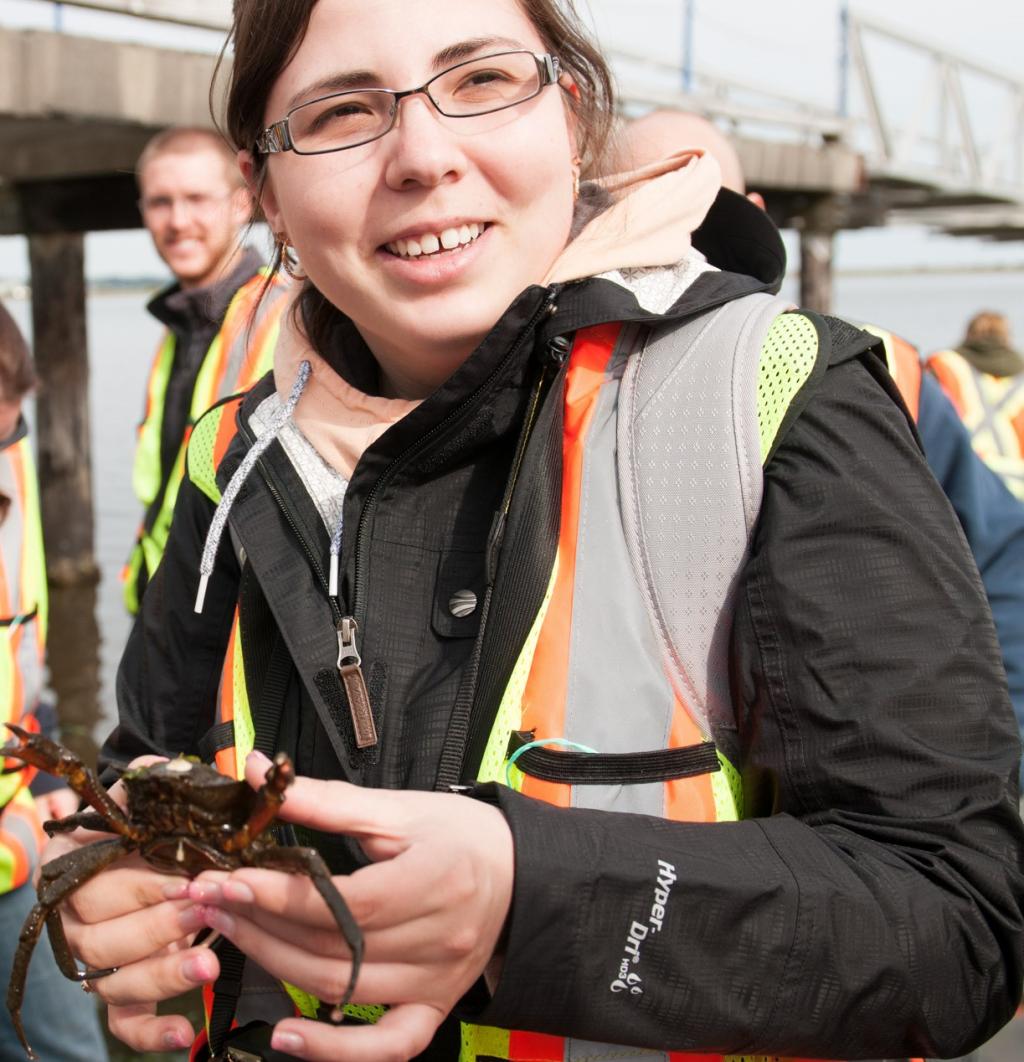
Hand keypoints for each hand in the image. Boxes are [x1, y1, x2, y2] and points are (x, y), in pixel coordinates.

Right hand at [41, 758, 217, 1053]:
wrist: (163, 849)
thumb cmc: (158, 824)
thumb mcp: (154, 796)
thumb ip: (159, 781)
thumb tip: (168, 770)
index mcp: (73, 866)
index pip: (92, 886)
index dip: (140, 886)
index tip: (189, 879)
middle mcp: (73, 919)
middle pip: (98, 938)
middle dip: (157, 926)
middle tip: (205, 911)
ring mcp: (93, 961)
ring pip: (111, 982)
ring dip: (161, 975)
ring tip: (208, 963)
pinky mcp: (120, 994)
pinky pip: (125, 1024)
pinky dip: (153, 1032)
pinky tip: (187, 1030)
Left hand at [191, 750, 514, 1061]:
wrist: (521, 875)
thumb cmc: (463, 835)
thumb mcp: (400, 809)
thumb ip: (327, 799)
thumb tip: (263, 771)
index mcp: (434, 880)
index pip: (343, 902)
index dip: (278, 895)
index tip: (226, 879)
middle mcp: (438, 940)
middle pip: (332, 948)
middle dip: (260, 925)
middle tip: (210, 900)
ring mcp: (437, 982)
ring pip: (340, 990)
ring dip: (274, 965)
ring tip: (229, 933)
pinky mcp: (434, 1007)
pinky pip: (385, 1046)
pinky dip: (333, 1050)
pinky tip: (286, 1036)